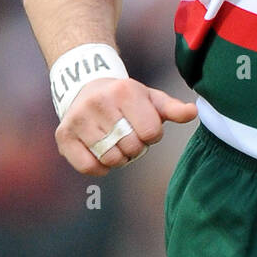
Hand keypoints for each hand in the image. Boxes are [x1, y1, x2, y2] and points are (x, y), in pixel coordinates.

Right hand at [55, 78, 197, 174]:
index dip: (151, 135)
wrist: (86, 88)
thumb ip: (172, 109)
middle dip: (135, 147)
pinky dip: (99, 168)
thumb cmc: (125, 98)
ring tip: (115, 143)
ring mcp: (78, 119)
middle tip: (128, 136)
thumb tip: (193, 112)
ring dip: (119, 158)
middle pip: (131, 147)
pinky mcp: (63, 135)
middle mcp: (98, 102)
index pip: (151, 132)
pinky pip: (88, 167)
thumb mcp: (151, 98)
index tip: (144, 127)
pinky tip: (101, 153)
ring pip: (111, 159)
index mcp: (124, 91)